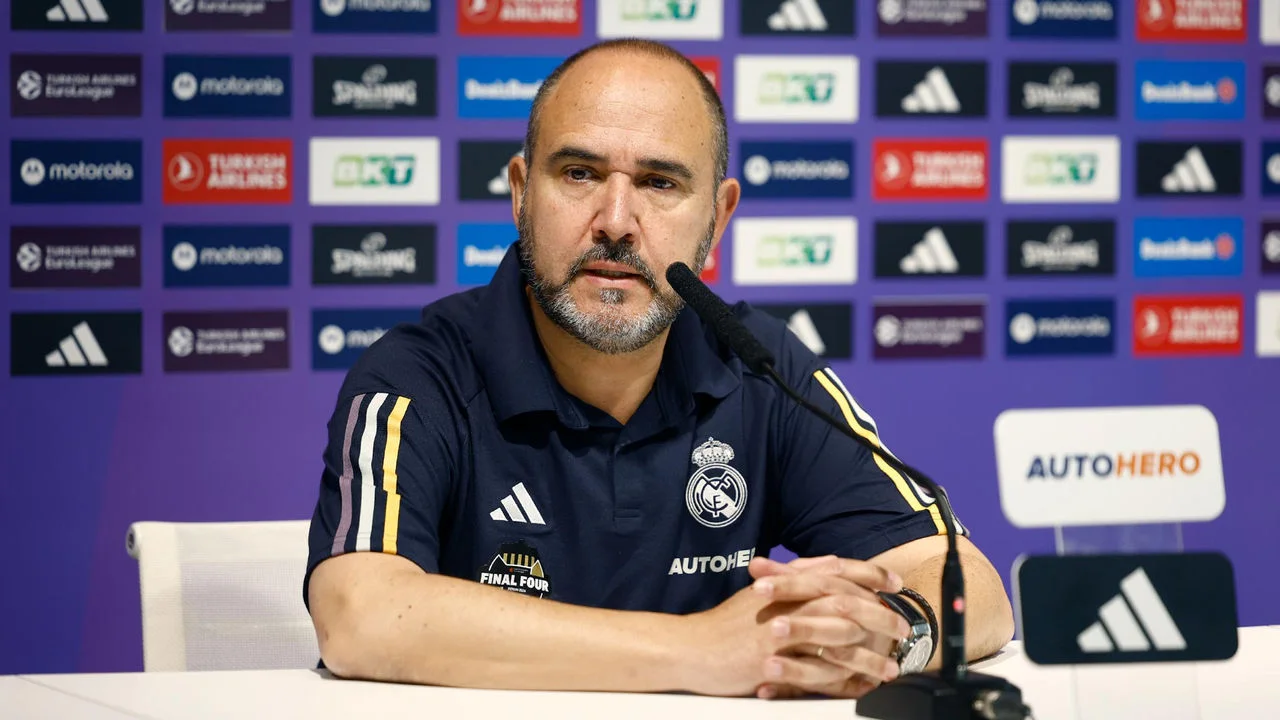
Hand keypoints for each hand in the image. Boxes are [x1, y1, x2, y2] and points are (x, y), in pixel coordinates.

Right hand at [673, 556, 906, 698]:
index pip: (836, 570)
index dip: (870, 573)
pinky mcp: (774, 659)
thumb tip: (827, 562)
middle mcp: (786, 602)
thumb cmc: (725, 625)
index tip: (895, 581)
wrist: (691, 648)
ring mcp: (780, 630)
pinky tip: (861, 686)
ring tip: (890, 666)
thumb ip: (795, 576)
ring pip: (838, 638)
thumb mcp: (759, 591)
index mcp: (786, 583)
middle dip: (880, 616)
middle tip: (903, 628)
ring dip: (870, 653)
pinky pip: (818, 670)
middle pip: (846, 603)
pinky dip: (845, 679)